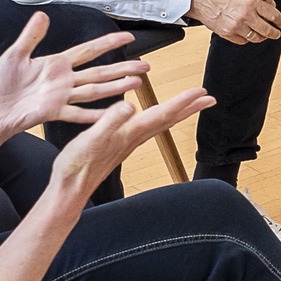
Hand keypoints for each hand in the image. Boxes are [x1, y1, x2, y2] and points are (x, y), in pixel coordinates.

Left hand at [0, 14, 147, 150]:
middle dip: (123, 68)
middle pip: (99, 71)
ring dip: (116, 87)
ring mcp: (61, 97)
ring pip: (94, 90)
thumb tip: (42, 15)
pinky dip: (95, 115)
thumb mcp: (15, 54)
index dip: (108, 43)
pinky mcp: (54, 112)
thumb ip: (31, 36)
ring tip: (136, 83)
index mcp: (56, 64)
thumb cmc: (2, 84)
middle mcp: (64, 80)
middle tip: (144, 65)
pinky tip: (111, 113)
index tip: (126, 37)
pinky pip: (78, 113)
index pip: (88, 50)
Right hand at [48, 86, 213, 198]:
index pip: (162, 114)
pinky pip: (147, 128)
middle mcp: (134, 138)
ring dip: (178, 113)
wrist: (70, 189)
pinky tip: (155, 117)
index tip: (200, 91)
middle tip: (209, 98)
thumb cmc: (77, 166)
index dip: (182, 101)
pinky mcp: (120, 145)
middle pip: (169, 120)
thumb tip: (129, 106)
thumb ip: (110, 121)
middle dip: (190, 108)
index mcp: (129, 132)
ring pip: (160, 124)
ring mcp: (128, 142)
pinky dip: (159, 119)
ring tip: (192, 105)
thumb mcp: (91, 139)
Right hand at [189, 0, 280, 44]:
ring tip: (264, 36)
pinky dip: (248, 39)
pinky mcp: (226, 33)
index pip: (273, 15)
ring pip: (255, 37)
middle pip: (267, 29)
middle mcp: (245, 15)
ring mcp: (235, 26)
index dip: (280, 21)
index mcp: (251, 1)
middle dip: (274, 33)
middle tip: (277, 33)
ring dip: (262, 37)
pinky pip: (243, 41)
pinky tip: (249, 35)